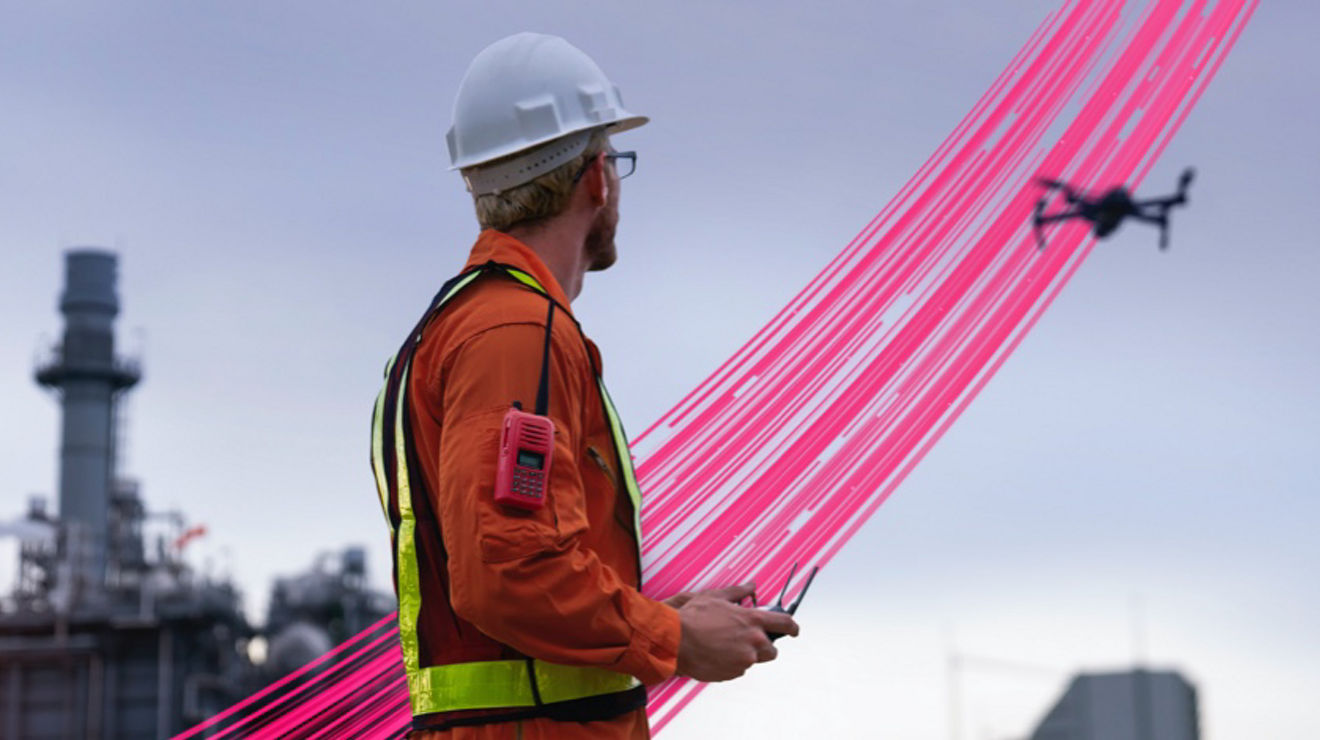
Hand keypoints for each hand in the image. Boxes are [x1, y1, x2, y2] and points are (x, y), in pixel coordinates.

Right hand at [672, 582, 799, 681]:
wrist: (675, 641)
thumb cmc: (694, 616)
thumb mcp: (716, 597)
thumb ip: (738, 592)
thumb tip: (752, 585)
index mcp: (752, 620)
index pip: (785, 624)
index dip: (793, 628)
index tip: (794, 631)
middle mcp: (753, 641)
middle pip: (772, 650)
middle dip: (763, 646)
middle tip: (745, 640)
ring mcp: (744, 660)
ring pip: (753, 660)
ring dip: (744, 654)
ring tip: (722, 645)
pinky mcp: (733, 673)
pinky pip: (738, 669)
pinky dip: (731, 663)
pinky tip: (715, 654)